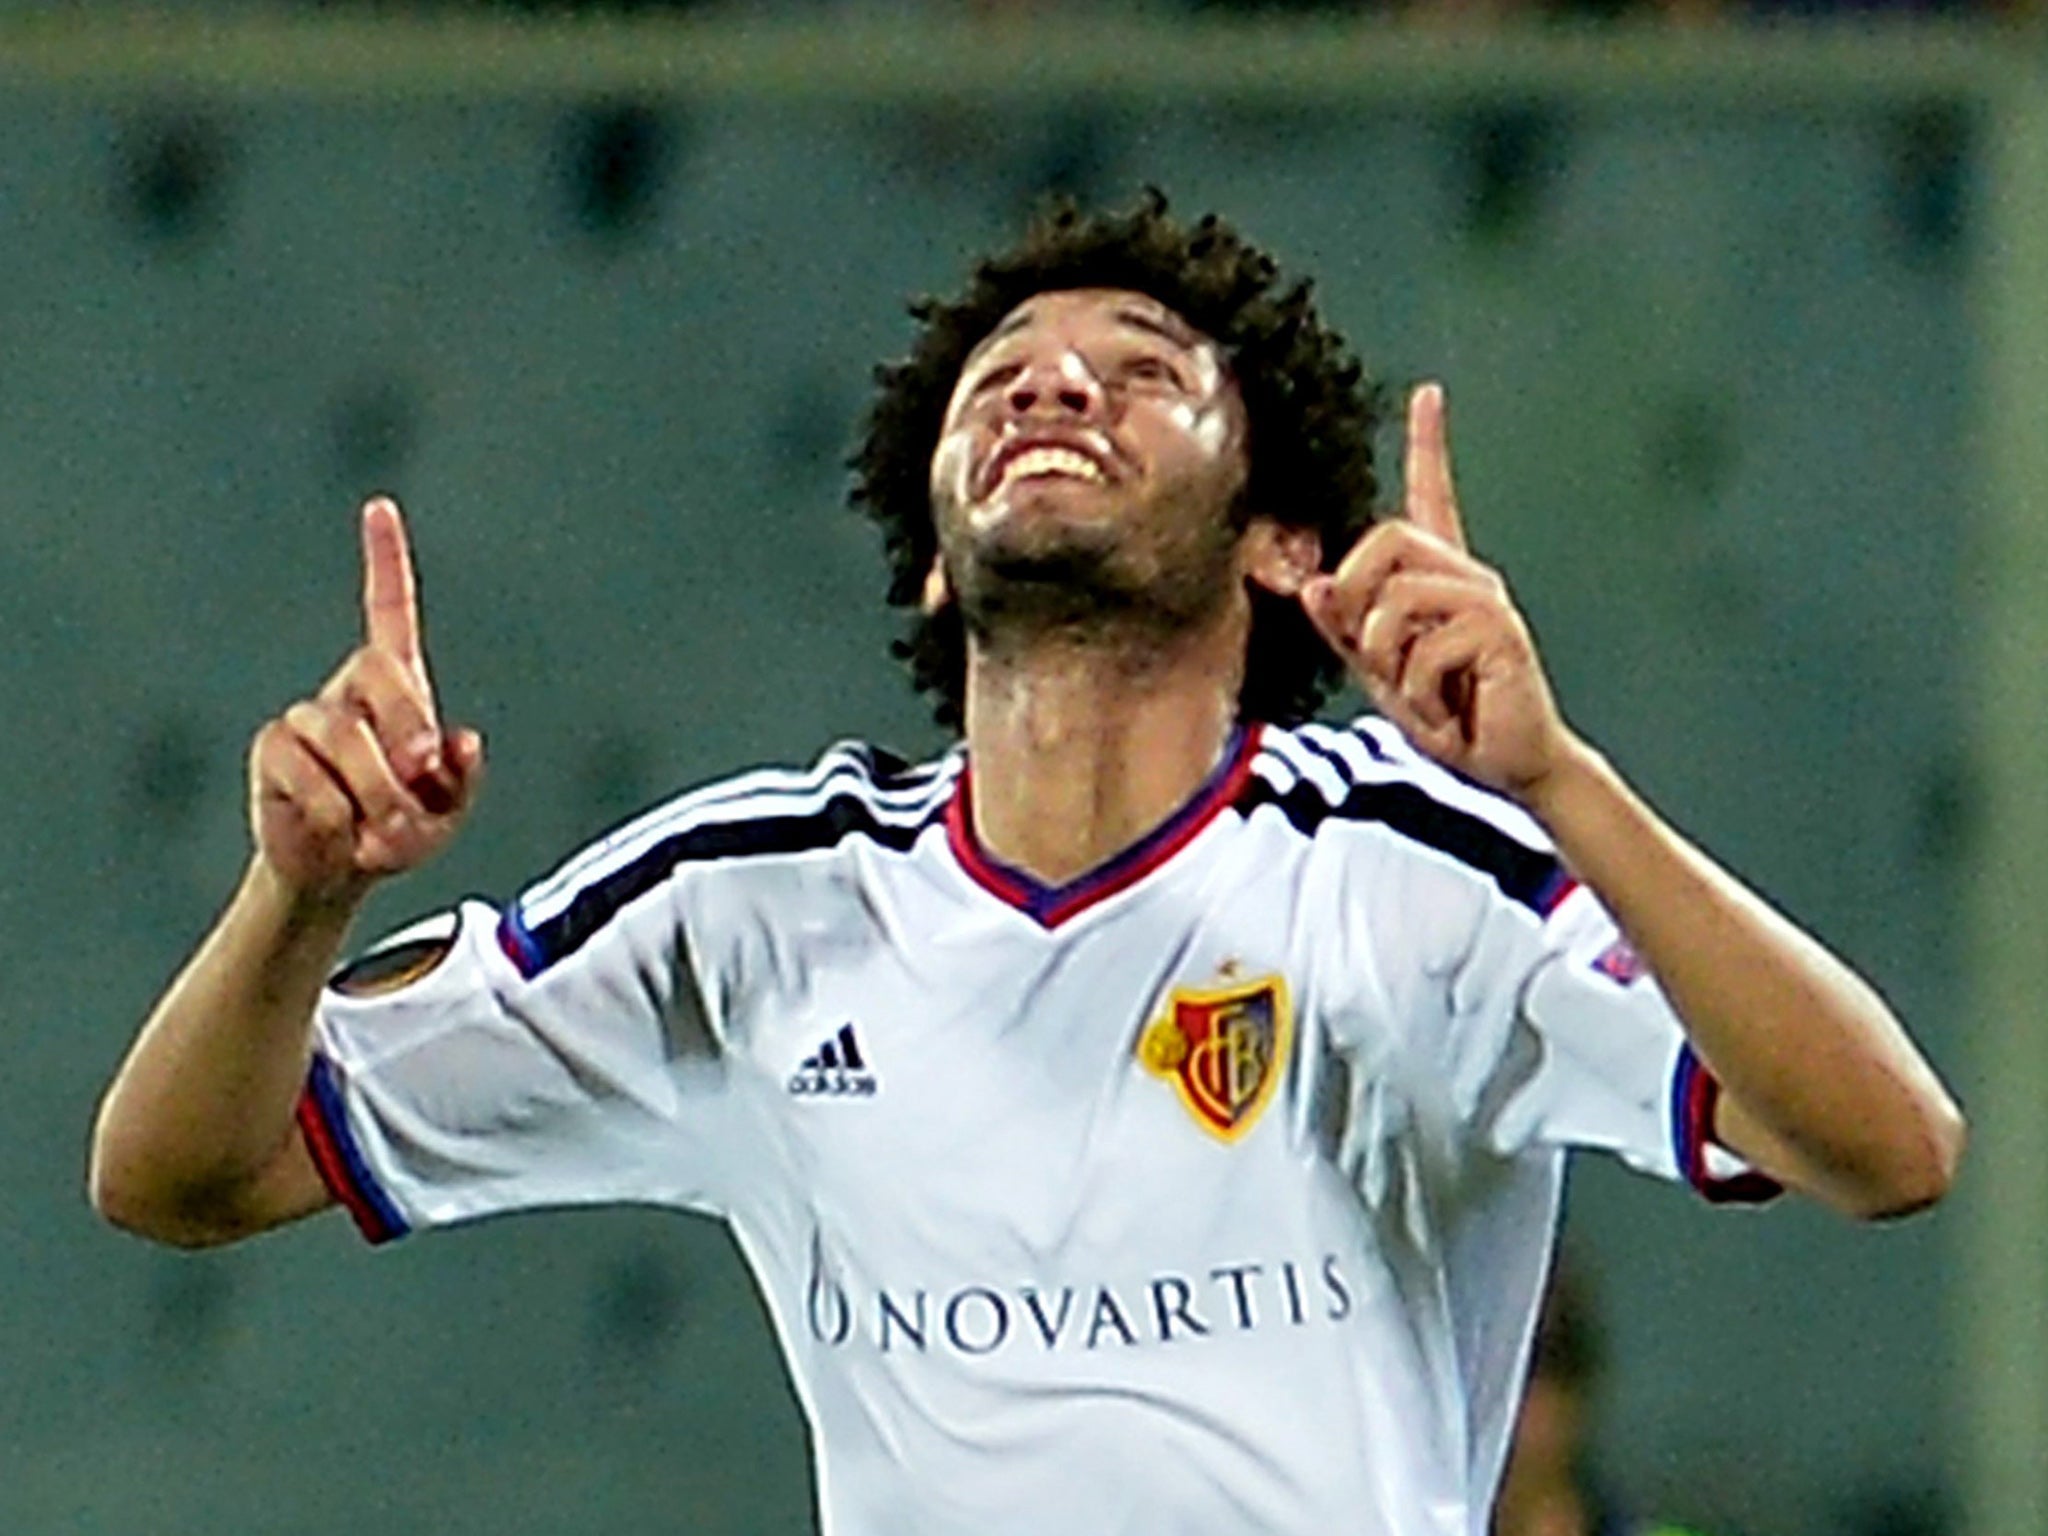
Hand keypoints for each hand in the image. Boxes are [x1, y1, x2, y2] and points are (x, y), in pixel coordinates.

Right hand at [248, 498, 483, 903]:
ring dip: (377, 797)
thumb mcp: (445, 813)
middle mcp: (348, 692)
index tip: (379, 506)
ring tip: (384, 836)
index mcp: (397, 689)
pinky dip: (340, 819)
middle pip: (378, 670)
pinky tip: (342, 834)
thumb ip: (463, 780)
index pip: (389, 612)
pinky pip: (311, 780)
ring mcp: (305, 719)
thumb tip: (463, 741)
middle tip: (422, 773)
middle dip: (408, 723)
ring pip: (344, 738)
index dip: (385, 560)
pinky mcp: (273, 754)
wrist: (338, 871)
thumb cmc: (398, 830)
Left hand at [1301, 384, 1576, 803]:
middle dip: (1356, 595)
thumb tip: (1311, 585)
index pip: (1430, 497)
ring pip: (1397, 598)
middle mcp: (1467, 576)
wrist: (1509, 766)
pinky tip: (1446, 710)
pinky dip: (1420, 690)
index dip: (1428, 445)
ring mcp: (1486, 601)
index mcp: (1437, 578)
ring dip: (1387, 658)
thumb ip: (1345, 633)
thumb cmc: (1451, 717)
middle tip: (1373, 653)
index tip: (1428, 394)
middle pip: (1387, 538)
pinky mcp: (1501, 634)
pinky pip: (1428, 645)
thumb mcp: (1382, 676)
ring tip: (1417, 693)